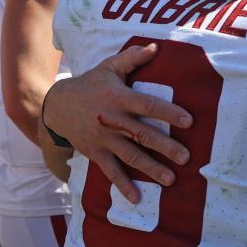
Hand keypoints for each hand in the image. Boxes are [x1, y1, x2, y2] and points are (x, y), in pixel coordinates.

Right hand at [43, 44, 191, 203]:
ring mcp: (104, 139)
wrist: (56, 106)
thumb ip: (132, 58)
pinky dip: (123, 186)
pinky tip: (137, 199)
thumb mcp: (109, 67)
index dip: (168, 113)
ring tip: (171, 179)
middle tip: (186, 157)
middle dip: (165, 147)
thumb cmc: (90, 84)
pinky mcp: (96, 153)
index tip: (189, 121)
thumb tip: (156, 47)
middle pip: (142, 135)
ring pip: (130, 156)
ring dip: (151, 169)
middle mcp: (113, 120)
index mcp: (119, 98)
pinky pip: (111, 172)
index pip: (148, 105)